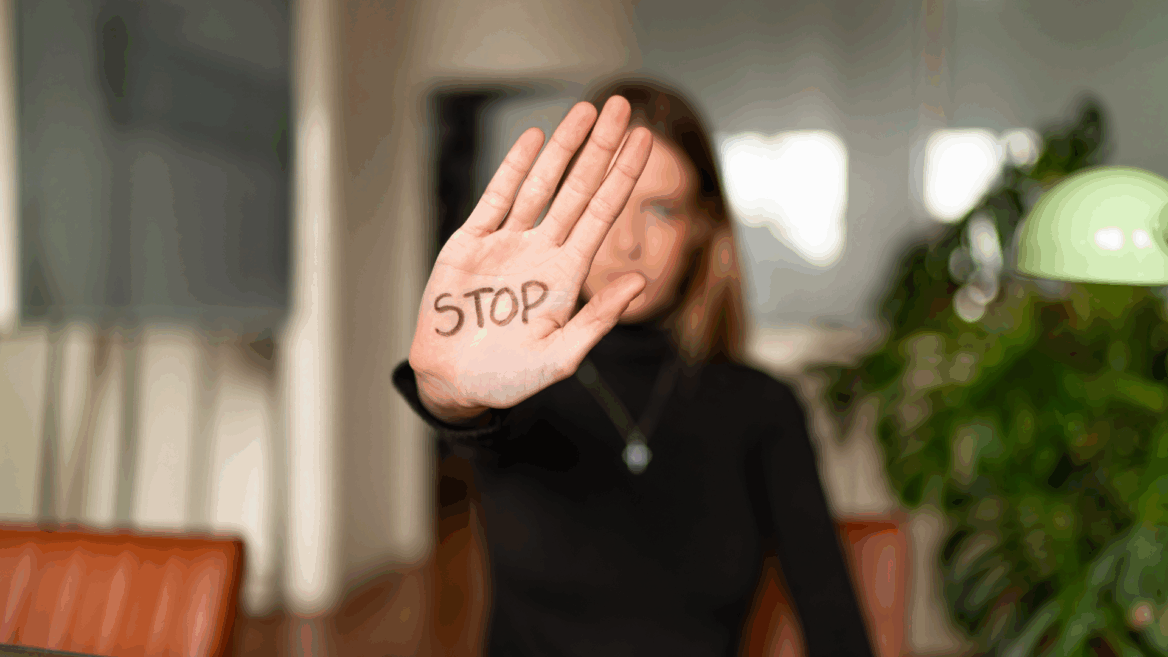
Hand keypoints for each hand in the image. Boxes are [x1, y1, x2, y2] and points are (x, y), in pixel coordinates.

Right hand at [408, 96, 653, 423]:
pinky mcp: (472, 243)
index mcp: (567, 275)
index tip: (644, 140)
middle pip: (579, 188)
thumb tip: (640, 281)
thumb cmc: (509, 378)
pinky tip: (535, 138)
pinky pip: (497, 197)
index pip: (603, 213)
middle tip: (621, 104)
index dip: (623, 176)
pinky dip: (514, 167)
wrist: (454, 384)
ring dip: (564, 147)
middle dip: (601, 147)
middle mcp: (542, 251)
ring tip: (586, 110)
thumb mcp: (561, 354)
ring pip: (541, 184)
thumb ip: (599, 316)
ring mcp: (507, 244)